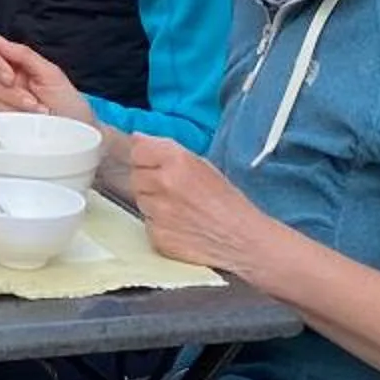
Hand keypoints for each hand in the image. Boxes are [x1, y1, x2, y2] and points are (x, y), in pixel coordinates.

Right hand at [0, 38, 92, 124]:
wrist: (79, 134)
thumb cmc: (69, 104)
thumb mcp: (51, 74)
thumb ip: (24, 54)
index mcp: (16, 66)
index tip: (10, 78)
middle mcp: (5, 84)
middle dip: (10, 92)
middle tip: (32, 102)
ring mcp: (1, 104)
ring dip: (13, 108)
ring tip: (37, 113)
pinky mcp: (0, 124)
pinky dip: (8, 121)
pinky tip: (25, 122)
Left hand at [121, 133, 279, 277]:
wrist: (243, 240)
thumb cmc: (227, 202)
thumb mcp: (202, 164)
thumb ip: (166, 149)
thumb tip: (137, 139)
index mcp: (177, 160)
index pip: (137, 150)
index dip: (146, 158)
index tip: (154, 164)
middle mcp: (164, 184)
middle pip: (136, 176)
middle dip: (150, 181)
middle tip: (174, 190)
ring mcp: (159, 212)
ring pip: (140, 200)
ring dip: (153, 203)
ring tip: (179, 209)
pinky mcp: (157, 236)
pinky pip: (146, 224)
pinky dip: (158, 225)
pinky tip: (179, 226)